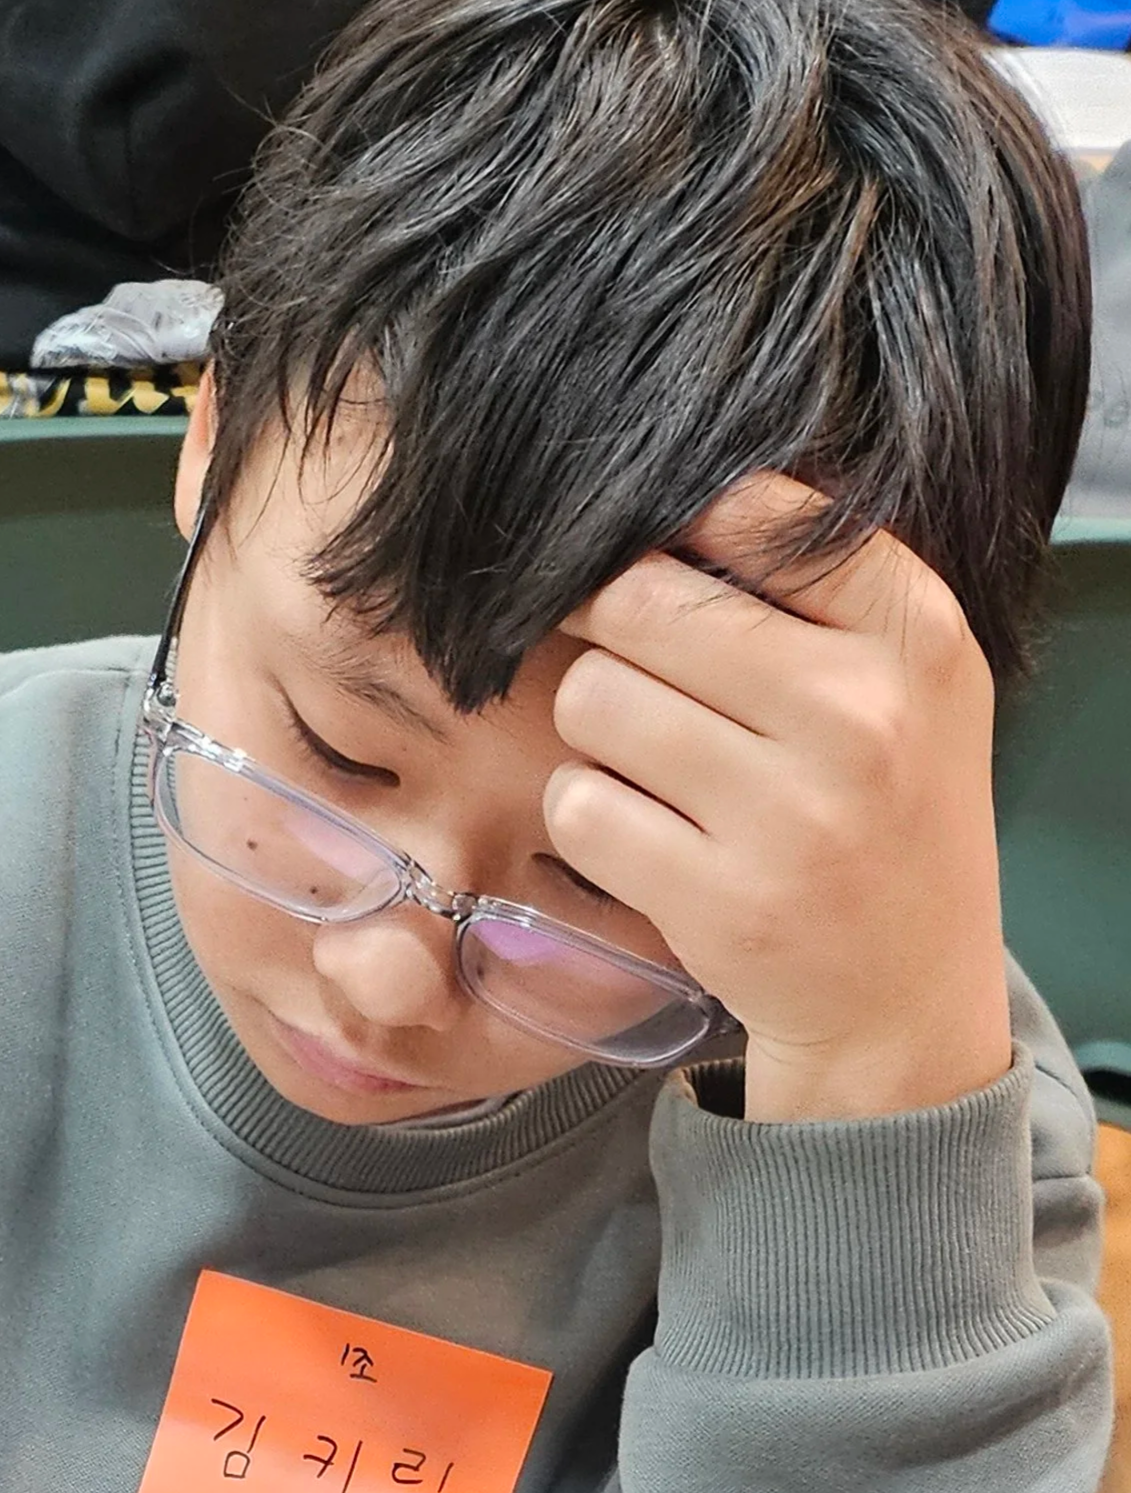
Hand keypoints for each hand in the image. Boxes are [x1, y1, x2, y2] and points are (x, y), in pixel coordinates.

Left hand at [548, 474, 1012, 1120]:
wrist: (903, 992)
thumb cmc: (884, 810)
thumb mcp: (905, 679)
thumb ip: (813, 585)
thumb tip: (651, 500)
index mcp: (914, 633)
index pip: (751, 512)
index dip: (671, 526)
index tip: (658, 565)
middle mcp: (858, 714)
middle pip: (639, 603)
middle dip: (611, 629)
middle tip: (632, 668)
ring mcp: (787, 814)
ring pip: (592, 700)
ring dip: (595, 728)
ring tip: (648, 760)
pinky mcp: (716, 900)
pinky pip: (578, 805)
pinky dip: (588, 813)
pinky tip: (640, 831)